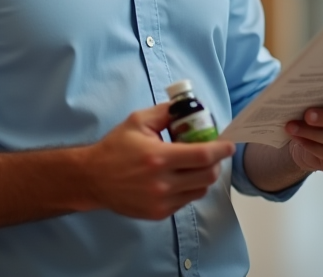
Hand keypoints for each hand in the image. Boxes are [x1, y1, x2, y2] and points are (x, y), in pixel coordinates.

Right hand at [79, 102, 235, 219]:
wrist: (93, 178)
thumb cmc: (116, 147)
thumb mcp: (138, 121)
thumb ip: (166, 112)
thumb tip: (189, 108)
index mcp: (158, 157)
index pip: (202, 155)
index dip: (221, 149)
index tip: (229, 144)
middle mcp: (162, 183)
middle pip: (208, 176)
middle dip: (216, 163)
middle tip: (212, 153)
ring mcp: (161, 201)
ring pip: (199, 190)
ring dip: (203, 176)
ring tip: (194, 165)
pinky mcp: (158, 213)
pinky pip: (186, 201)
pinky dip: (189, 188)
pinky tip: (178, 177)